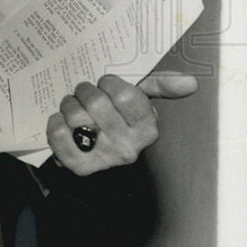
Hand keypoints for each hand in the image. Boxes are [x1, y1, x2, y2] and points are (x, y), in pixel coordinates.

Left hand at [47, 71, 197, 175]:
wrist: (98, 153)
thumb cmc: (119, 120)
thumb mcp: (141, 100)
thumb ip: (161, 86)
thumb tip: (190, 82)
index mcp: (146, 129)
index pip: (125, 95)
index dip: (110, 83)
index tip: (107, 84)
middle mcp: (128, 148)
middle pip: (96, 102)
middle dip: (85, 90)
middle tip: (86, 93)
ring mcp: (102, 158)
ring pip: (74, 115)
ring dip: (69, 104)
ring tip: (75, 108)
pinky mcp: (78, 165)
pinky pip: (57, 132)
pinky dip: (56, 121)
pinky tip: (65, 122)